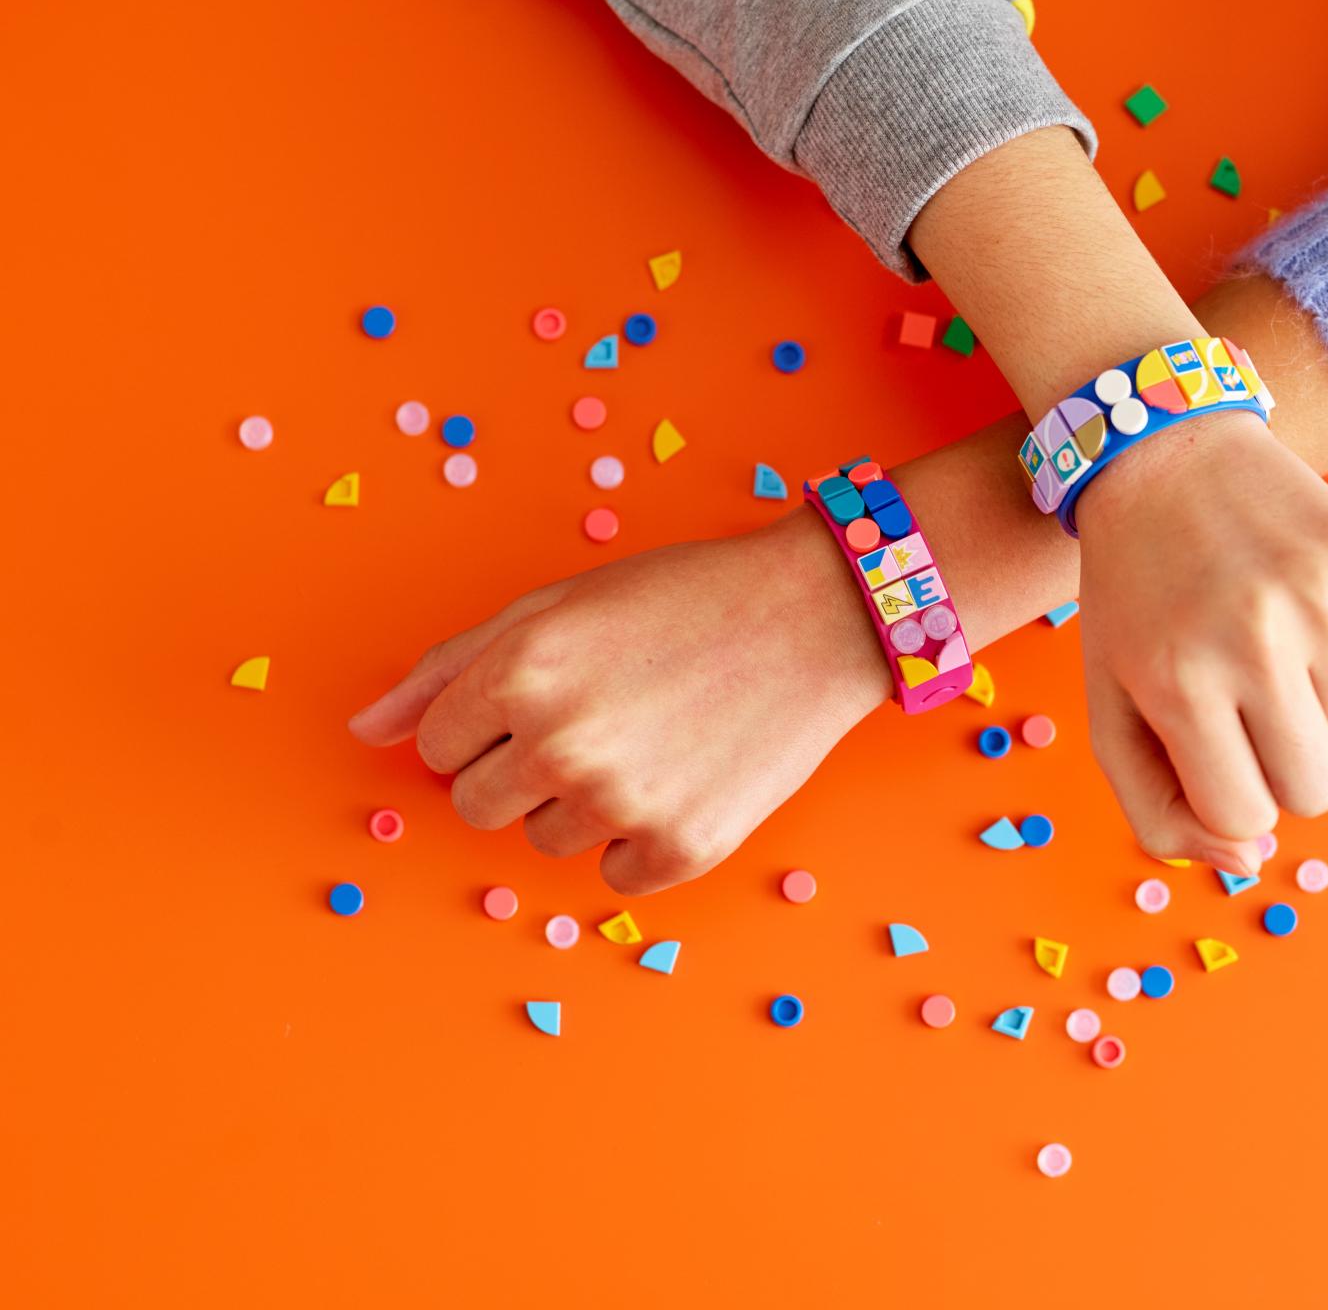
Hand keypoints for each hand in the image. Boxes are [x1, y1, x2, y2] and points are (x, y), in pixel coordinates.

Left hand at [346, 516, 887, 894]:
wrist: (816, 617)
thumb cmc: (683, 598)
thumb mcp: (556, 605)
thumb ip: (448, 668)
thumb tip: (364, 732)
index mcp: (520, 671)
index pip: (438, 747)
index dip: (486, 721)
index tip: (545, 697)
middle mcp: (558, 743)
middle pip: (475, 806)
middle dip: (518, 769)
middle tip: (596, 720)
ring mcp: (619, 804)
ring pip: (543, 841)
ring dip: (580, 803)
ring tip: (649, 740)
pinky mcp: (678, 849)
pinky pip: (614, 875)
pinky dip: (640, 838)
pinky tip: (682, 776)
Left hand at [1075, 411, 1327, 873]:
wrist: (1167, 455)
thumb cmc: (1132, 599)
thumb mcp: (1109, 706)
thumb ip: (1158, 810)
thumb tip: (1250, 858)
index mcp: (1178, 681)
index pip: (1247, 814)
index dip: (1228, 794)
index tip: (1204, 745)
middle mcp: (1256, 639)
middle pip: (1320, 789)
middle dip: (1282, 767)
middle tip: (1242, 708)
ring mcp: (1321, 598)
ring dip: (1316, 719)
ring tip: (1267, 658)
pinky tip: (1299, 616)